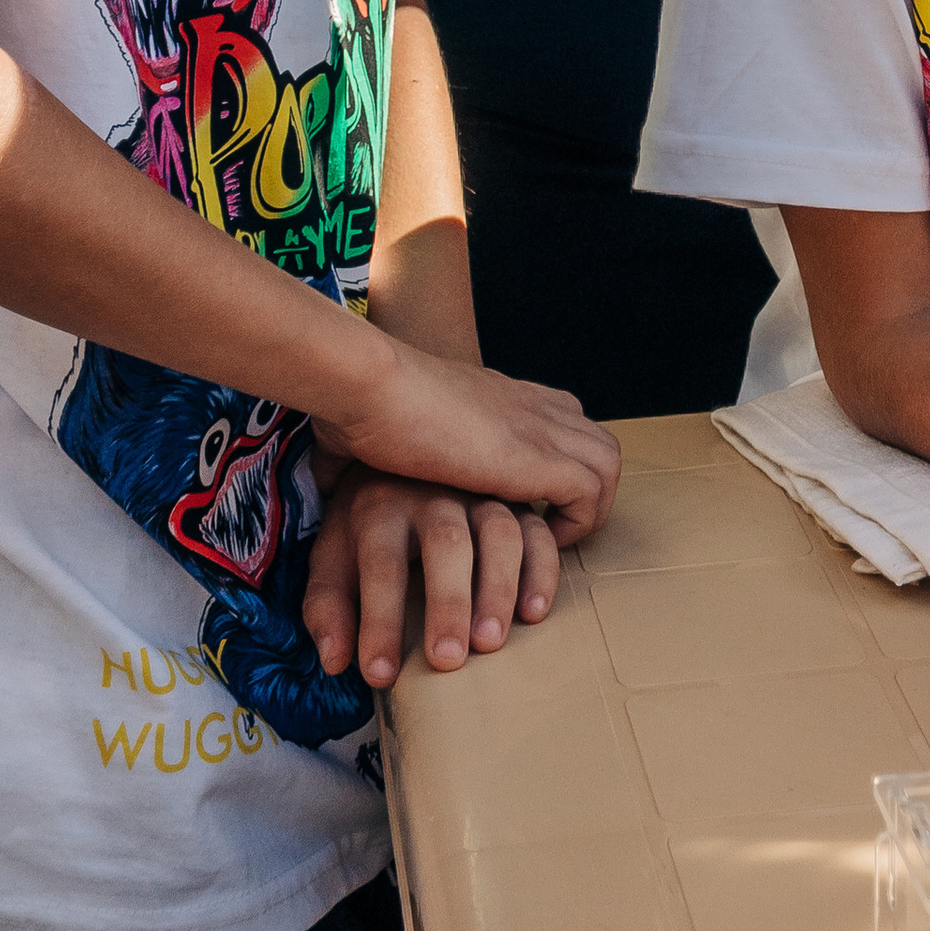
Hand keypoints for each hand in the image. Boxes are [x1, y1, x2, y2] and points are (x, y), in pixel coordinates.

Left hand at [306, 469, 569, 689]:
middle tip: (447, 660)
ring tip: (491, 642)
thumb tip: (335, 661)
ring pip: (500, 533)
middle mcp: (433, 493)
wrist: (397, 457)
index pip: (380, 564)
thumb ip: (327, 608)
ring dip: (499, 589)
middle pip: (446, 544)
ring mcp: (480, 493)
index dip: (379, 621)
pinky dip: (540, 571)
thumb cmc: (365, 526)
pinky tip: (533, 613)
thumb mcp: (333, 557)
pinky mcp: (515, 500)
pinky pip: (536, 531)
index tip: (380, 675)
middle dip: (447, 604)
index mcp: (380, 506)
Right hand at [311, 332, 618, 544]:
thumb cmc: (359, 402)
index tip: (520, 501)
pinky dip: (578, 524)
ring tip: (547, 543)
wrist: (372, 387)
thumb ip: (366, 449)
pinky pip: (593, 493)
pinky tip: (538, 543)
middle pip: (593, 440)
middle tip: (545, 528)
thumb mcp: (372, 424)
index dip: (552, 459)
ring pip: (606, 464)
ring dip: (587, 509)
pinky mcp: (541, 459)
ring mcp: (541, 428)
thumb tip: (323, 477)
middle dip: (582, 488)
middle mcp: (530, 405)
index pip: (558, 416)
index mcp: (497, 394)